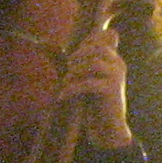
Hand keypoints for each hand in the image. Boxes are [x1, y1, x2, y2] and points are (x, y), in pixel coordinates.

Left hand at [62, 25, 135, 148]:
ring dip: (75, 72)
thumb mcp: (79, 76)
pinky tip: (63, 96)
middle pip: (97, 48)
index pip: (105, 37)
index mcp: (113, 59)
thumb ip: (64, 60)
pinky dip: (72, 89)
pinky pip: (88, 83)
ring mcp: (117, 77)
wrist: (106, 125)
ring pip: (93, 63)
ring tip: (66, 82)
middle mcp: (118, 64)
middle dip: (78, 56)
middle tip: (68, 69)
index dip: (87, 42)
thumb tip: (43, 43)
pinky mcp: (111, 90)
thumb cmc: (92, 100)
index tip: (74, 58)